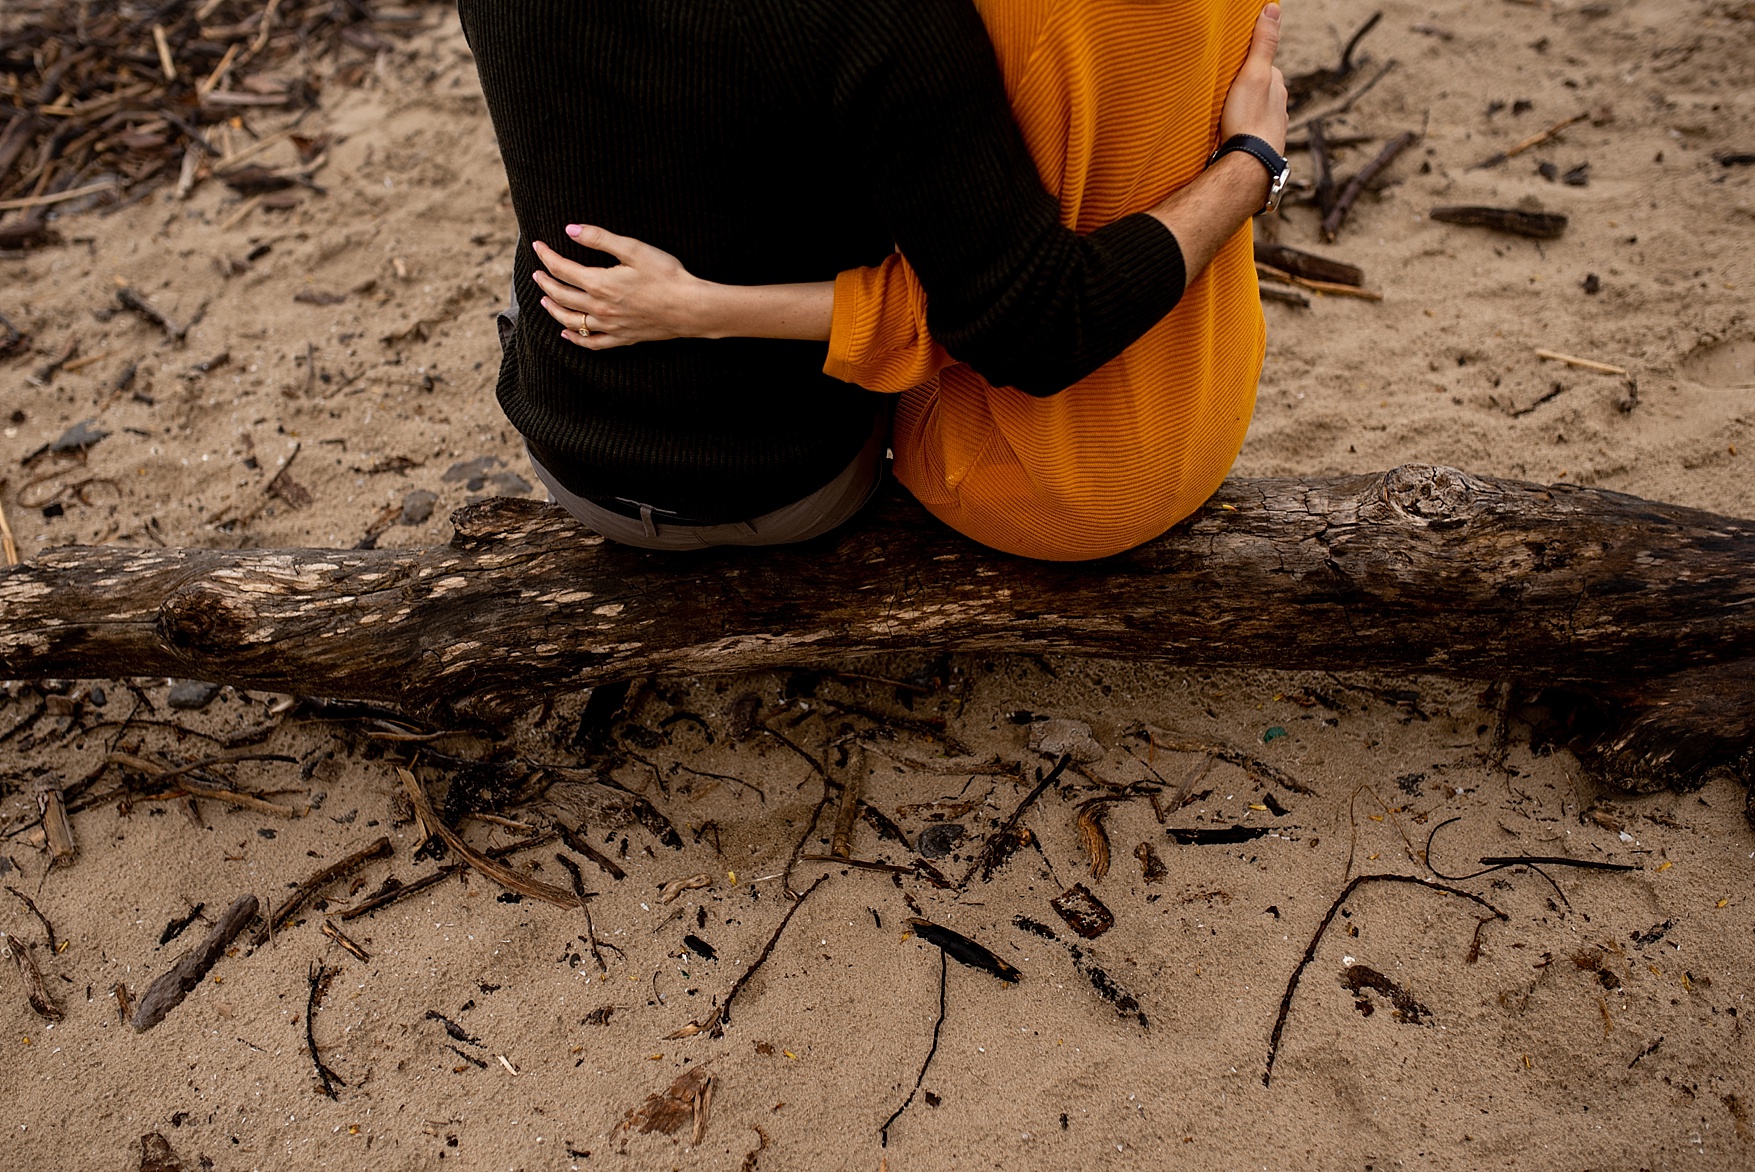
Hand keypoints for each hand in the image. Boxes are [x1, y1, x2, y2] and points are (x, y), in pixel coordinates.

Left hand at [530, 224, 712, 349]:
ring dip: (554, 309)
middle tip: (537, 273)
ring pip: (571, 321)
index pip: (562, 269)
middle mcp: (599, 308)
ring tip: (545, 300)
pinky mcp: (622, 338)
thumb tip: (571, 229)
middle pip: (561, 296)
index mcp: (599, 283)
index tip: (538, 246)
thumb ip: (599, 239)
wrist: (690, 307)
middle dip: (546, 283)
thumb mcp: (634, 249)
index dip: (547, 257)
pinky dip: (575, 340)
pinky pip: (592, 343)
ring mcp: (610, 326)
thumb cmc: (666, 275)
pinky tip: (566, 334)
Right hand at [1219, 4, 1287, 154]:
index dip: (1249, 64)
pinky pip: (1252, 134)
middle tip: (1227, 92)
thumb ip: (1263, 43)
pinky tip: (1233, 135)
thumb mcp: (1253, 74)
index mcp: (1278, 87)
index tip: (1234, 66)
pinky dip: (1244, 131)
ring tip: (1228, 115)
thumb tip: (1273, 9)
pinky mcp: (1262, 148)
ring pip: (1258, 113)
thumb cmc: (1248, 121)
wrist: (1248, 167)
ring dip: (1246, 112)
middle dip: (1248, 89)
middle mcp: (1280, 107)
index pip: (1266, 66)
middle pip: (1262, 91)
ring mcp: (1272, 129)